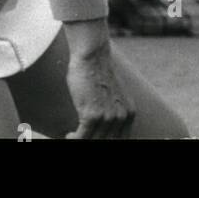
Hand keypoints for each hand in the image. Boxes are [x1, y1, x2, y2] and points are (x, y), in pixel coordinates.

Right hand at [63, 21, 135, 138]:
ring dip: (80, 140)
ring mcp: (108, 117)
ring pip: (93, 140)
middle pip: (107, 142)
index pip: (119, 139)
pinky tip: (69, 135)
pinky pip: (81, 138)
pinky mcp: (93, 115)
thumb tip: (103, 127)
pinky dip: (73, 139)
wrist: (93, 56)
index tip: (93, 138)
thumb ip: (113, 111)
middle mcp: (122, 117)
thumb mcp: (114, 96)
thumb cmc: (98, 73)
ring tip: (73, 137)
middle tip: (81, 137)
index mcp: (129, 114)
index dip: (105, 141)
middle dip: (91, 141)